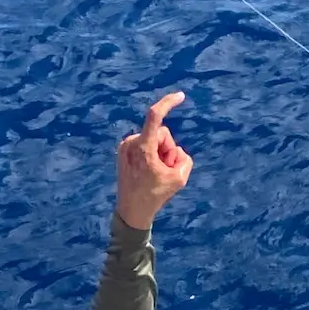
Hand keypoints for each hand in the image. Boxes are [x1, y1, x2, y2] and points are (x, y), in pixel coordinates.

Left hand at [116, 91, 192, 230]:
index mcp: (143, 148)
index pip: (155, 116)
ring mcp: (125, 147)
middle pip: (162, 134)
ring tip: (155, 173)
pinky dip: (151, 155)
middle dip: (168, 149)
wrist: (132, 212)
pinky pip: (145, 145)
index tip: (180, 97)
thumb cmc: (154, 197)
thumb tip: (177, 152)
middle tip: (164, 170)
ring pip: (154, 140)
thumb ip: (185, 159)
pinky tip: (148, 171)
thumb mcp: (179, 179)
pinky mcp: (123, 151)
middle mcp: (131, 143)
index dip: (169, 103)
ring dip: (160, 154)